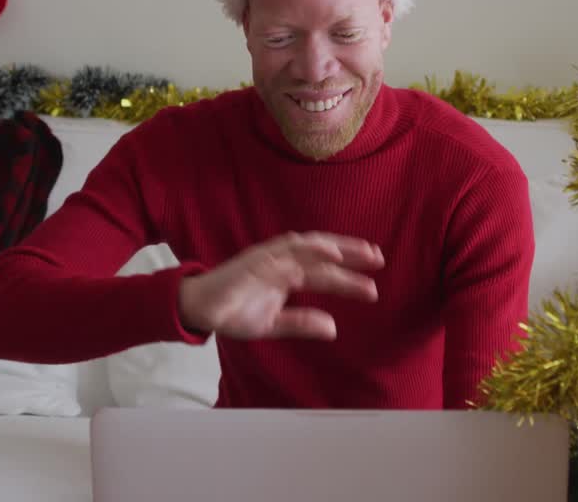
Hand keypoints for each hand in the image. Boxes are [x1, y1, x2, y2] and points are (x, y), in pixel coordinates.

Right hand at [178, 232, 383, 340]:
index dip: (348, 267)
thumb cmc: (234, 311)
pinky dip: (306, 252)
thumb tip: (333, 328)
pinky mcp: (253, 264)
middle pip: (320, 251)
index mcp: (287, 273)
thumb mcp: (273, 323)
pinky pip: (283, 255)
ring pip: (305, 248)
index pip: (324, 266)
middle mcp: (281, 261)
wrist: (198, 310)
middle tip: (379, 257)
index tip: (375, 270)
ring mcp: (267, 260)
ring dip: (333, 248)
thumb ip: (301, 322)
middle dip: (350, 252)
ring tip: (360, 253)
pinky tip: (326, 254)